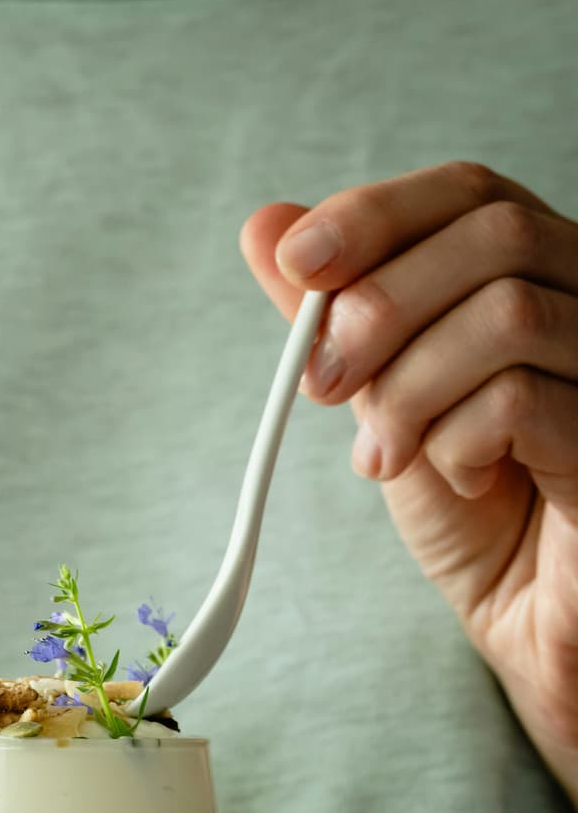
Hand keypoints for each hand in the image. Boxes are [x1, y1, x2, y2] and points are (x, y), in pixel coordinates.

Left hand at [241, 161, 577, 801]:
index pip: (472, 193)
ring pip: (506, 316)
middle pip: (494, 236)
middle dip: (381, 306)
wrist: (529, 619)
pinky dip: (456, 443)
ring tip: (383, 454)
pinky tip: (458, 478)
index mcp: (542, 277)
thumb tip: (268, 227)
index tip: (298, 264)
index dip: (378, 214)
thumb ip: (337, 318)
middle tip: (324, 384)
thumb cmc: (476, 509)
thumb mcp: (387, 400)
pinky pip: (521, 402)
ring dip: (409, 388)